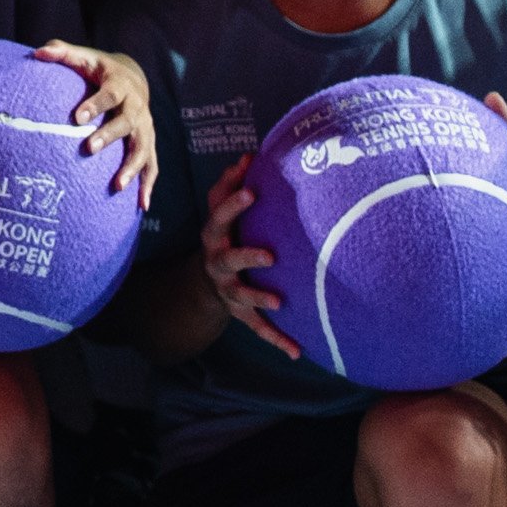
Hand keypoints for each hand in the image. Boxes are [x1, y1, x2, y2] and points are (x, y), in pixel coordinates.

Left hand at [26, 37, 159, 210]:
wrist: (133, 76)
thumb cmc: (99, 68)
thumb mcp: (83, 56)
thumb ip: (61, 52)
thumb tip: (37, 52)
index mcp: (121, 84)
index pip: (109, 95)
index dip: (95, 105)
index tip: (77, 117)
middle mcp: (137, 107)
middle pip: (126, 123)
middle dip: (109, 136)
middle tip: (89, 148)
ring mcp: (146, 127)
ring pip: (143, 148)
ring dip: (132, 167)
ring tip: (118, 186)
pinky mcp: (149, 143)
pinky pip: (152, 165)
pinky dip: (148, 185)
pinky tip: (141, 205)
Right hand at [199, 156, 294, 352]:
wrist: (207, 281)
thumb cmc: (223, 236)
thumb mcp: (220, 212)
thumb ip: (230, 184)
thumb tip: (249, 155)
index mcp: (214, 235)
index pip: (219, 216)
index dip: (233, 203)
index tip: (252, 191)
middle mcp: (218, 263)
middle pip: (229, 258)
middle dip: (247, 256)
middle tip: (270, 255)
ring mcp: (229, 290)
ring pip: (242, 296)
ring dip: (259, 298)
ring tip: (279, 300)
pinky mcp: (241, 313)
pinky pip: (259, 328)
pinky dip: (278, 340)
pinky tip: (299, 351)